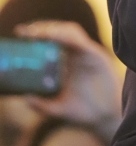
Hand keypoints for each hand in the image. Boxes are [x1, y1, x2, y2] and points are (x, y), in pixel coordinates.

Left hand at [14, 20, 121, 141]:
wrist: (105, 117)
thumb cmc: (82, 111)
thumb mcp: (57, 108)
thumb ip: (42, 105)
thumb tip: (25, 98)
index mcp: (65, 61)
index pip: (51, 40)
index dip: (37, 34)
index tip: (21, 32)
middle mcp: (75, 54)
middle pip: (60, 31)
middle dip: (43, 28)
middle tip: (28, 31)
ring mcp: (86, 53)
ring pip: (71, 31)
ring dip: (55, 29)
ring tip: (40, 33)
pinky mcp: (96, 56)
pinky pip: (82, 43)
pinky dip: (70, 38)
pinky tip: (58, 38)